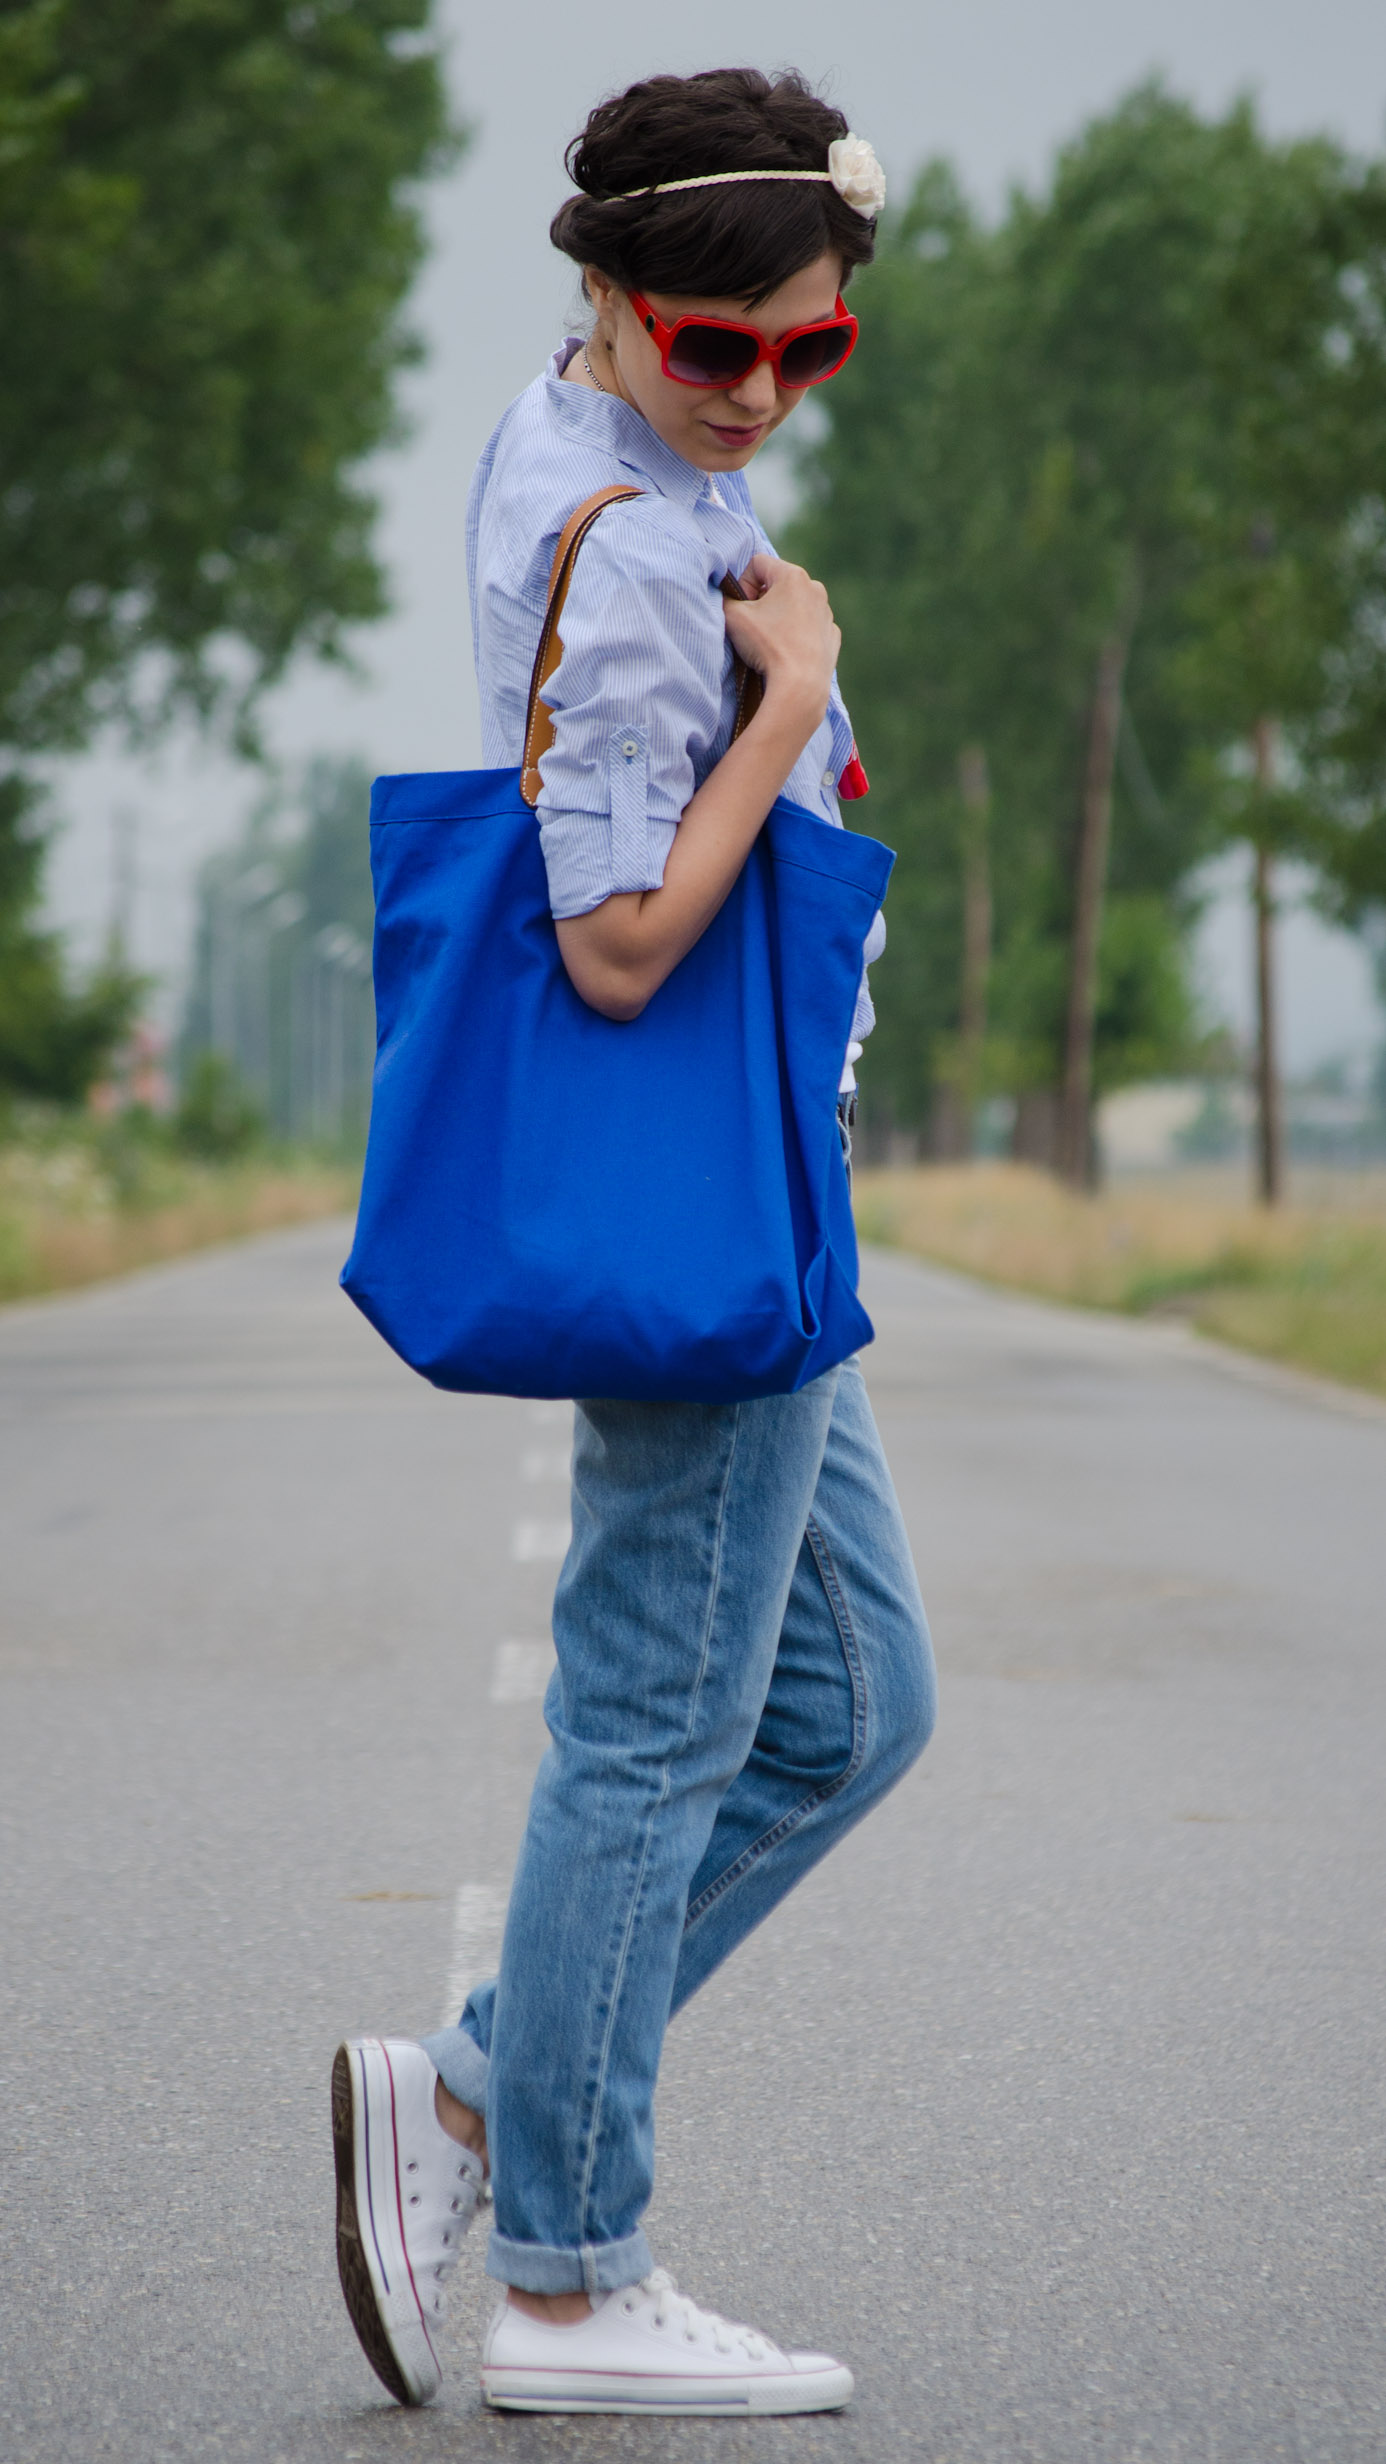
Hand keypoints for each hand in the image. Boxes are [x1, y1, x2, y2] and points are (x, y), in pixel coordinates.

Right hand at [722, 553, 839, 720]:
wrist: (800, 684)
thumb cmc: (767, 645)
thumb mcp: (732, 616)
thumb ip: (725, 599)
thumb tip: (727, 599)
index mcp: (793, 576)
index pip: (757, 564)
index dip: (742, 584)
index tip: (742, 607)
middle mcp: (815, 589)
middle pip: (778, 584)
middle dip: (762, 600)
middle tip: (753, 625)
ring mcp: (826, 614)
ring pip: (795, 607)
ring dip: (779, 618)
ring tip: (770, 642)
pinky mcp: (831, 637)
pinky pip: (808, 628)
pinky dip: (796, 635)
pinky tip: (787, 652)